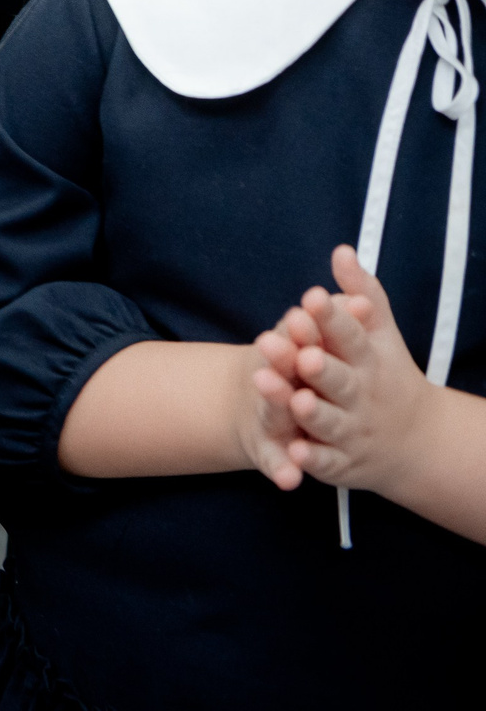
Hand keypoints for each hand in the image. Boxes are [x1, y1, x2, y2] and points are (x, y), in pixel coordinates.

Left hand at [261, 245, 441, 494]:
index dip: (331, 318)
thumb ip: (360, 293)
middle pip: (341, 380)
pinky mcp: (341, 462)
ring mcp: (353, 430)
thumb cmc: (385, 374)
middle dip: (322, 368)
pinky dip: (312, 461)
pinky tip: (293, 453)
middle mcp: (362, 395)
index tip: (310, 297)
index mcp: (369, 360)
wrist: (416, 440)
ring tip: (297, 401)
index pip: (351, 336)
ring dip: (313, 413)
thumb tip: (341, 249)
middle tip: (304, 355)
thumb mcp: (379, 334)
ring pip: (330, 422)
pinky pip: (326, 462)